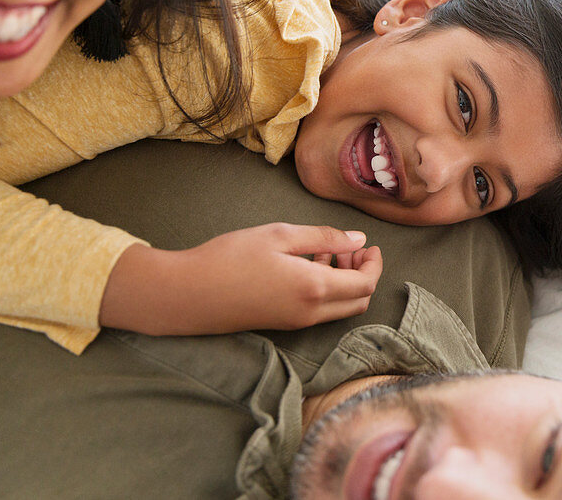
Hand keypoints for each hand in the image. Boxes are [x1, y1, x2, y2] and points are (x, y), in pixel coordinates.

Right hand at [100, 223, 381, 334]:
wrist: (187, 294)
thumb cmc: (230, 258)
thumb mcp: (279, 235)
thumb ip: (323, 237)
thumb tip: (358, 240)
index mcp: (314, 288)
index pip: (366, 284)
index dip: (374, 264)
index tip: (369, 245)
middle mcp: (311, 313)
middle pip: (358, 301)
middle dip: (363, 274)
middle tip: (350, 248)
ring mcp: (296, 322)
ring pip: (339, 308)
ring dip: (344, 281)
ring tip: (326, 250)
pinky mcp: (282, 324)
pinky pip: (319, 311)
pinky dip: (325, 289)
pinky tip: (307, 265)